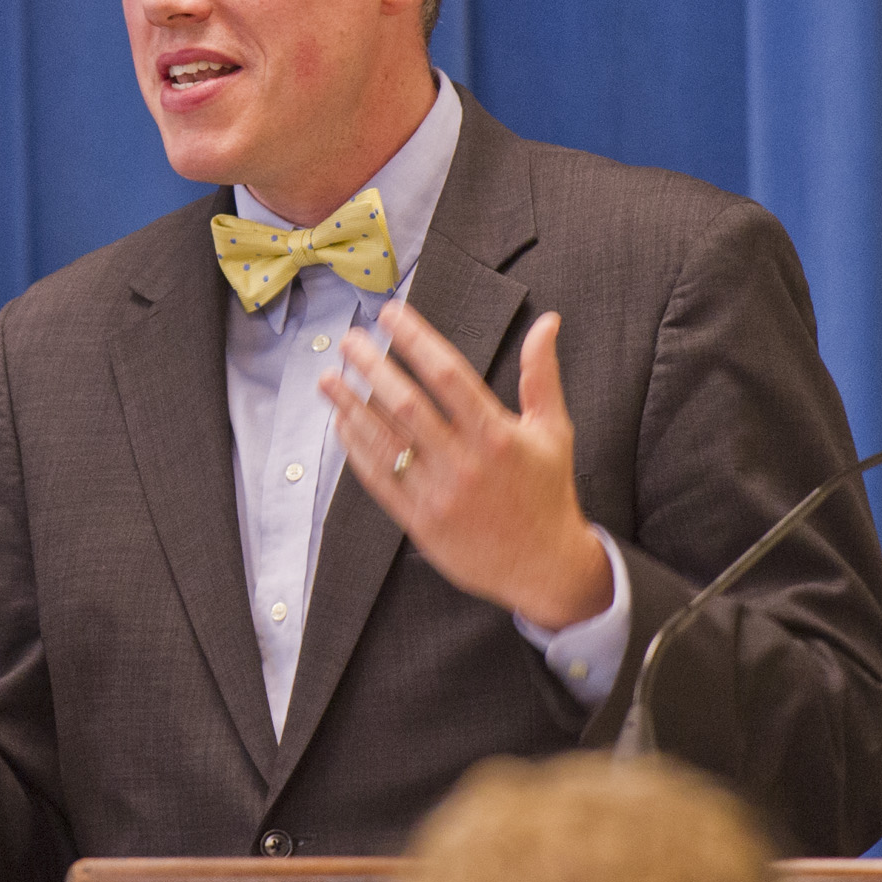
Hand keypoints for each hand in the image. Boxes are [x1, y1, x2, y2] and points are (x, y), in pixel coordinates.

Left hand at [316, 301, 609, 630]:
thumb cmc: (548, 492)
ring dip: (350, 405)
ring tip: (328, 377)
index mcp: (497, 436)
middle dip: (372, 367)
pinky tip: (342, 421)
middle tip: (349, 339)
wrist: (545, 567)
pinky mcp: (419, 522)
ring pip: (385, 441)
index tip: (390, 314)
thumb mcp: (553, 431)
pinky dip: (356, 448)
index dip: (416, 340)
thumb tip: (548, 320)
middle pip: (407, 405)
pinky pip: (379, 479)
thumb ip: (541, 374)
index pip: (448, 375)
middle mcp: (465, 463)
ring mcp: (438, 494)